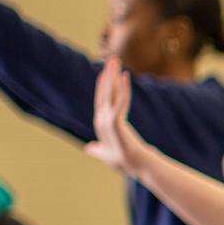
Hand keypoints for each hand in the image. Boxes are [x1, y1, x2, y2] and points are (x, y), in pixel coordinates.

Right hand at [84, 58, 153, 175]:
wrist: (133, 165)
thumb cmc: (122, 160)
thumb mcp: (105, 154)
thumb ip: (97, 150)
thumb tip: (89, 149)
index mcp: (101, 123)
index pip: (101, 100)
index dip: (102, 86)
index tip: (104, 73)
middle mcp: (102, 119)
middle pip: (104, 92)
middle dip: (107, 74)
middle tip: (111, 59)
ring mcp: (107, 120)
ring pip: (111, 93)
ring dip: (113, 75)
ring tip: (115, 60)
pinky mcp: (116, 122)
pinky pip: (121, 101)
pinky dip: (123, 89)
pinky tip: (125, 76)